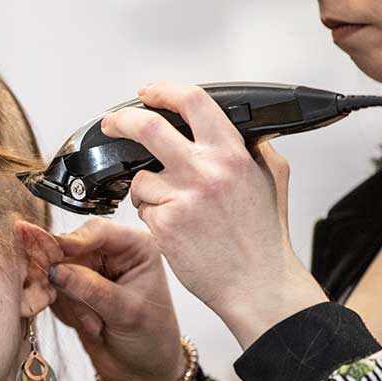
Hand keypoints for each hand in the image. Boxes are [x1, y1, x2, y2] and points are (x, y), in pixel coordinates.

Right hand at [16, 219, 187, 380]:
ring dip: (73, 303)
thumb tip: (55, 269)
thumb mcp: (126, 312)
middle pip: (70, 249)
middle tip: (81, 307)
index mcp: (134, 246)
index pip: (97, 231)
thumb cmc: (151, 337)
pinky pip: (54, 293)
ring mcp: (89, 271)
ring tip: (98, 325)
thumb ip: (90, 288)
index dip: (73, 240)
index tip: (55, 255)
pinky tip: (90, 326)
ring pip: (57, 273)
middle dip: (71, 281)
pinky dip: (67, 312)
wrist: (142, 370)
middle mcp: (110, 253)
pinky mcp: (73, 291)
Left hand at [100, 81, 326, 348]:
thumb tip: (244, 131)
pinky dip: (151, 217)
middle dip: (122, 121)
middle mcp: (207, 170)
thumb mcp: (271, 181)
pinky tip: (175, 231)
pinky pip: (142, 209)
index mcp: (233, 154)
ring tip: (173, 210)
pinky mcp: (165, 224)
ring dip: (146, 191)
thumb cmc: (263, 241)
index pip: (194, 102)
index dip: (164, 91)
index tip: (148, 93)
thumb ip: (255, 150)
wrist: (258, 285)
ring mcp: (183, 197)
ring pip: (141, 178)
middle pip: (148, 127)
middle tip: (111, 124)